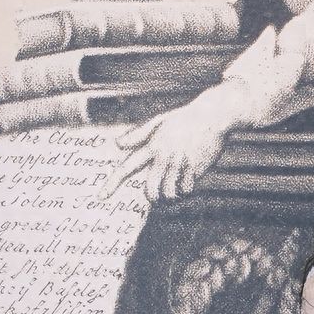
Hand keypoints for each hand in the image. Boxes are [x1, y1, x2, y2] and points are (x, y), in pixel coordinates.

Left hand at [104, 86, 233, 202]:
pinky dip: (186, 190)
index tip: (101, 198)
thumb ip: (139, 135)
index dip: (112, 183)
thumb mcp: (160, 122)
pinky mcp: (195, 168)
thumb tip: (117, 145)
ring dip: (171, 196)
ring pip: (168, 194)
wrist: (213, 115)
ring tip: (177, 187)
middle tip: (160, 195)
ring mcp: (179, 163)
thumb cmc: (185, 119)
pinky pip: (186, 190)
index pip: (127, 167)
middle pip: (150, 190)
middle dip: (153, 197)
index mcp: (151, 146)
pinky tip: (190, 179)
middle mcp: (163, 156)